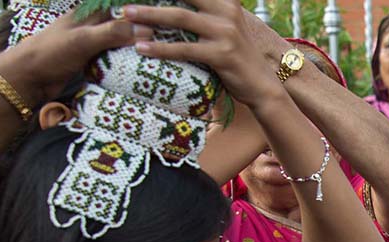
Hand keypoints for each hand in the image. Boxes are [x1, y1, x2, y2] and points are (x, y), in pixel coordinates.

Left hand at [0, 9, 149, 104]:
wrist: (28, 78)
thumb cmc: (51, 52)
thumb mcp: (84, 39)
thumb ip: (113, 33)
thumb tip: (147, 30)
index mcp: (89, 14)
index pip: (120, 7)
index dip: (140, 12)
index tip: (163, 18)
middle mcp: (91, 27)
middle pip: (122, 26)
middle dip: (141, 32)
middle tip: (167, 41)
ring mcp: (91, 46)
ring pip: (119, 44)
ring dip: (135, 50)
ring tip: (160, 57)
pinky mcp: (90, 63)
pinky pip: (113, 61)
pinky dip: (125, 65)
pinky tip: (139, 71)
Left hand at [125, 0, 281, 106]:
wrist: (262, 86)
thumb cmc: (238, 57)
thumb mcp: (226, 27)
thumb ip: (207, 12)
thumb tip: (175, 10)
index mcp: (226, 1)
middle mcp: (226, 12)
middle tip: (126, 0)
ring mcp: (225, 32)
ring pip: (179, 18)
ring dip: (149, 15)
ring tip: (126, 15)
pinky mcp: (221, 54)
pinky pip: (184, 48)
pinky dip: (160, 48)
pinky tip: (142, 47)